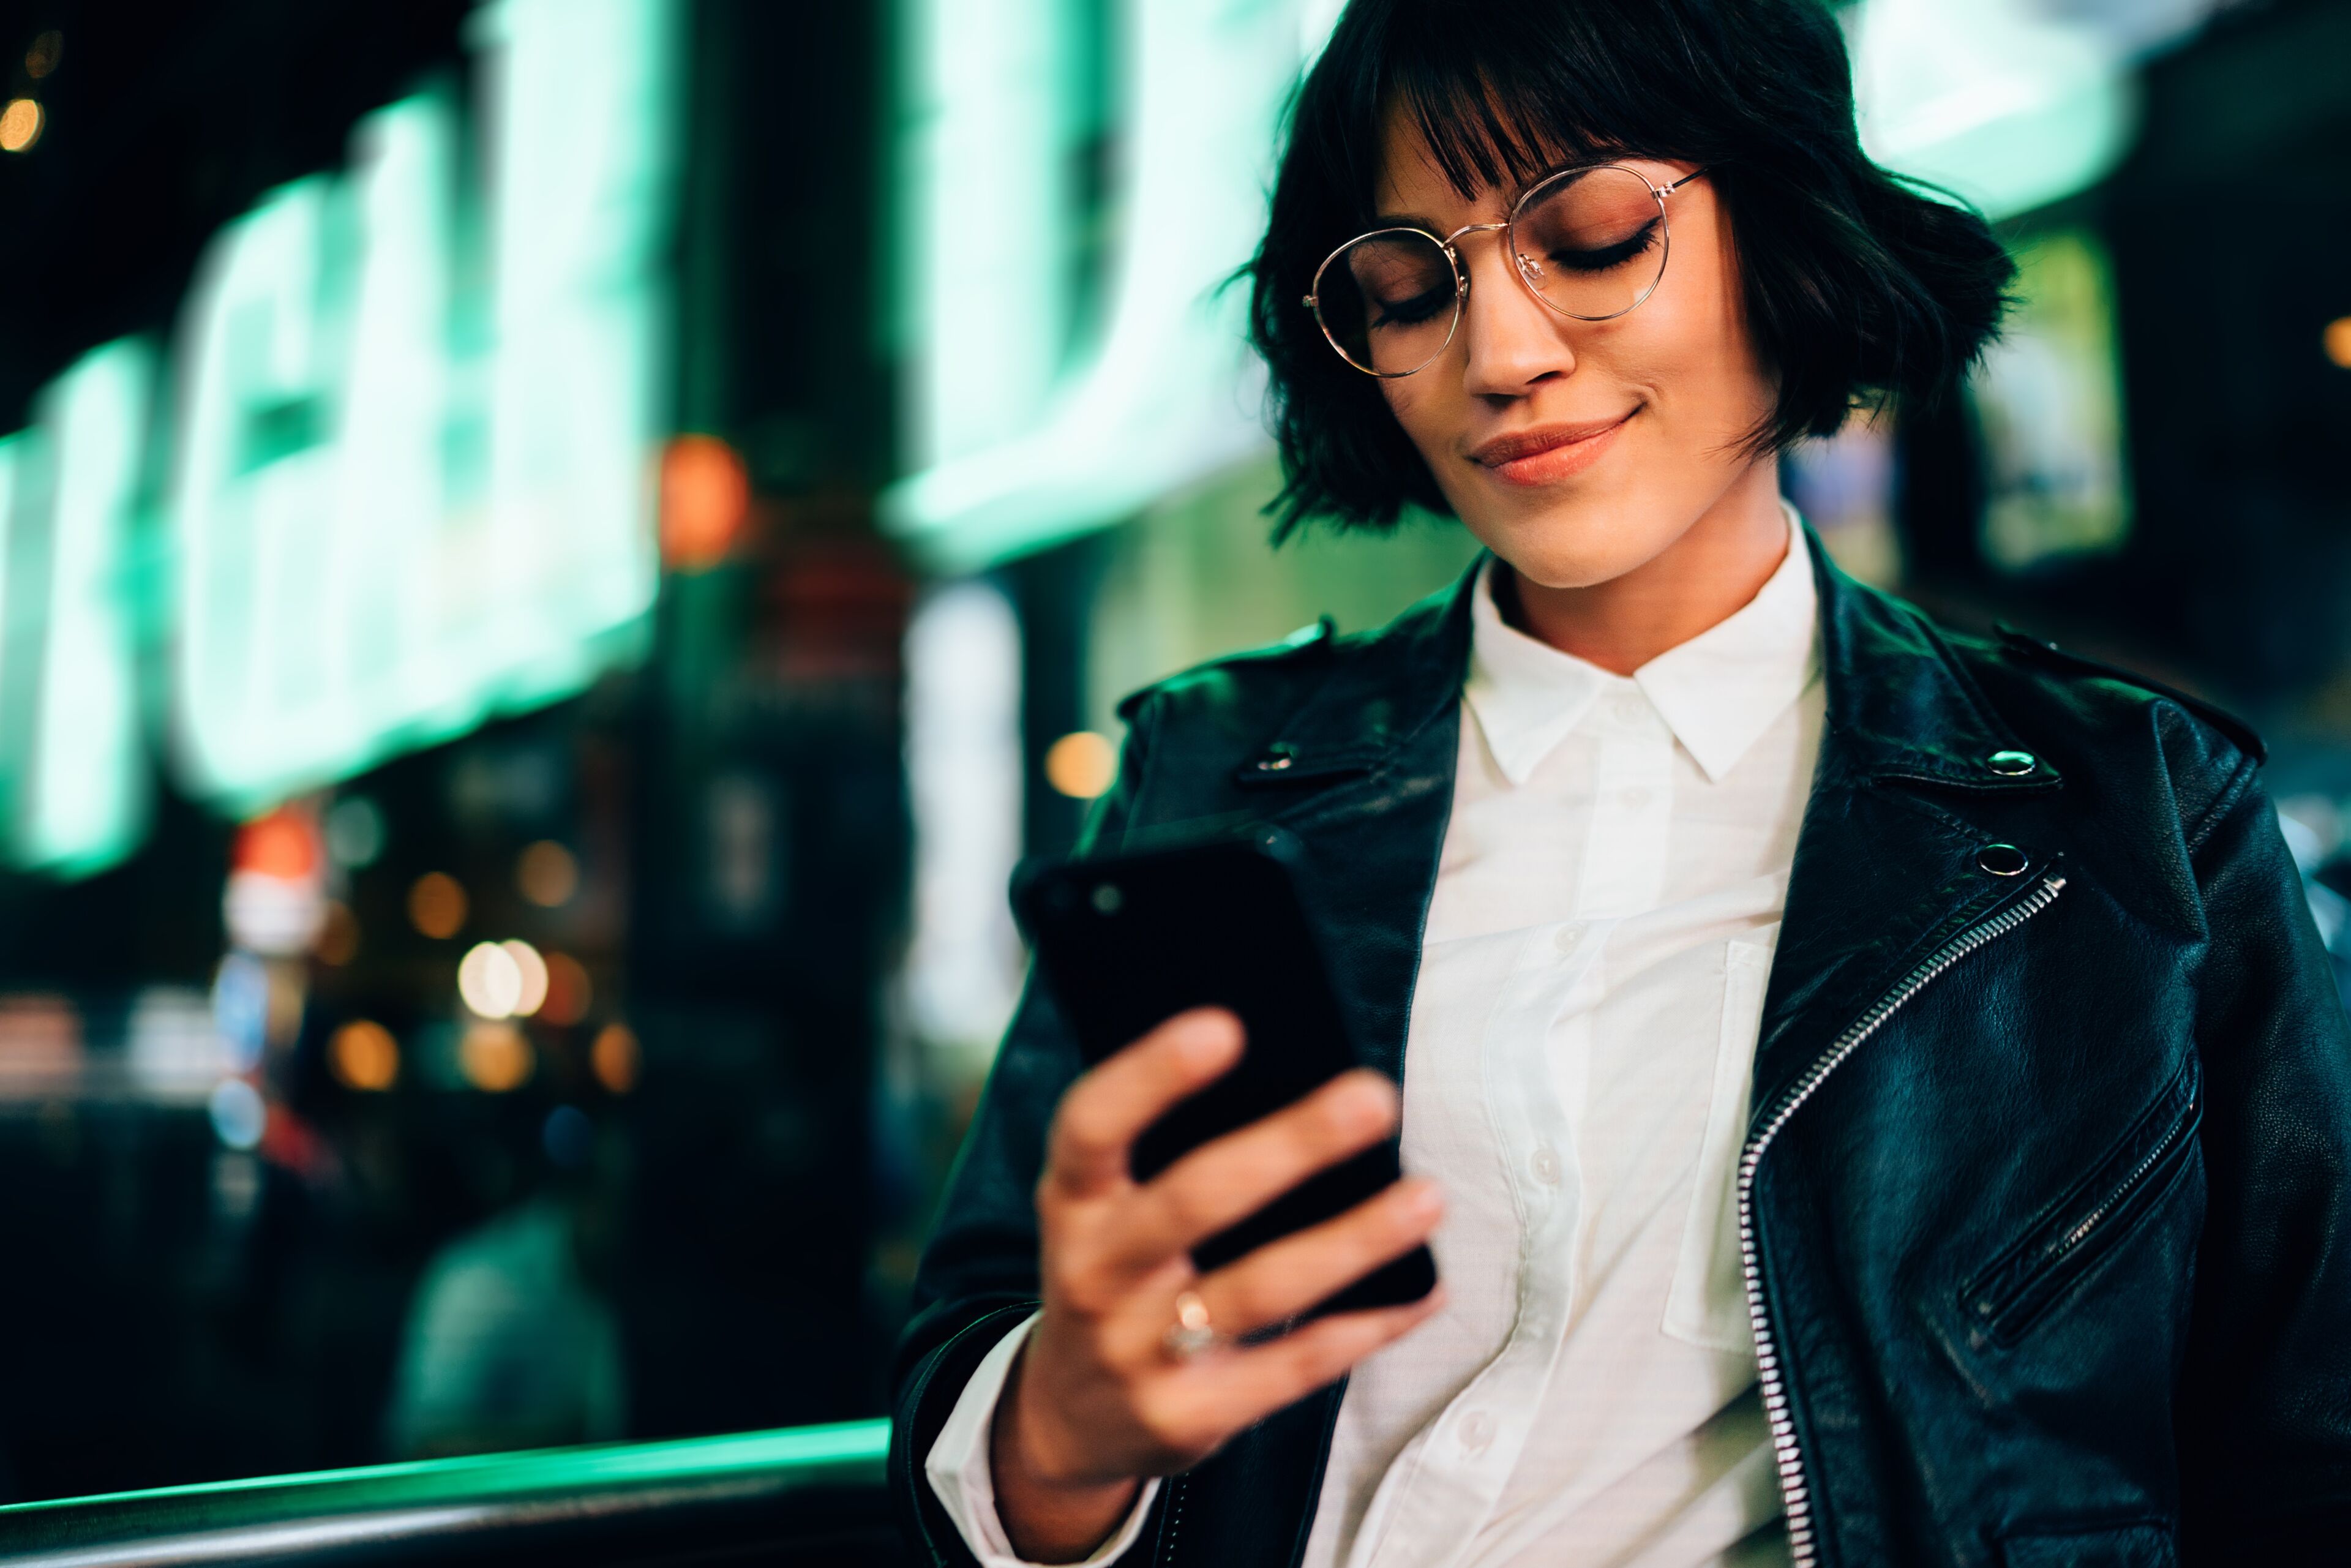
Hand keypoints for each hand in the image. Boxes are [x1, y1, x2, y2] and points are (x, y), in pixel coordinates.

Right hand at [992, 1008, 1444, 1561]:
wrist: (1069, 1416)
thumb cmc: (1118, 1272)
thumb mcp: (1107, 1210)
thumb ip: (1168, 1155)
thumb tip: (1296, 1074)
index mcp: (1072, 1202)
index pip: (1093, 1126)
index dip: (1151, 1075)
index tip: (1225, 1025)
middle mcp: (1093, 1273)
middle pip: (1193, 1201)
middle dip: (1290, 1146)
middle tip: (1373, 1098)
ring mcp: (1136, 1352)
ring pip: (1259, 1290)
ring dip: (1351, 1241)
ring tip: (1425, 1198)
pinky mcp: (1188, 1417)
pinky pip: (1292, 1367)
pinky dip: (1366, 1326)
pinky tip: (1420, 1291)